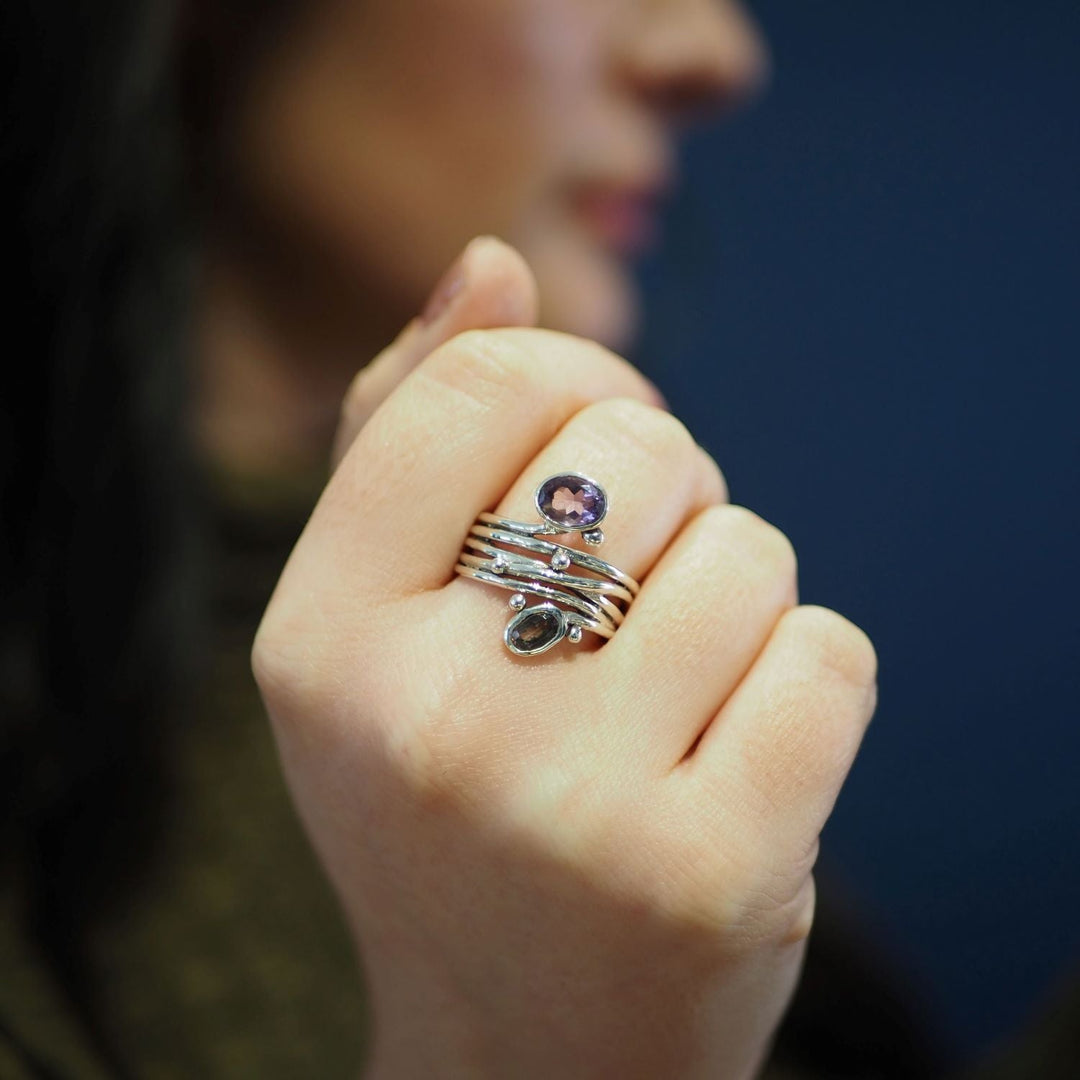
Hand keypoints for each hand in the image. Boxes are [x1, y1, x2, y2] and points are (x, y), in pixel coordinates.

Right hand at [253, 239, 876, 1078]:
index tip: (590, 440)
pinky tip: (739, 762)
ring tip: (675, 696)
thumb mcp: (377, 634)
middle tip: (632, 589)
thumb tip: (490, 260)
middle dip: (669, 490)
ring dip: (739, 597)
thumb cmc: (450, 810)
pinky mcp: (707, 876)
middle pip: (637, 448)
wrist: (521, 1050)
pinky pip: (831, 654)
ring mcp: (566, 806)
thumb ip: (410, 434)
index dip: (572, 378)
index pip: (484, 382)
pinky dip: (809, 683)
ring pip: (748, 552)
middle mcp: (425, 720)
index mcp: (319, 641)